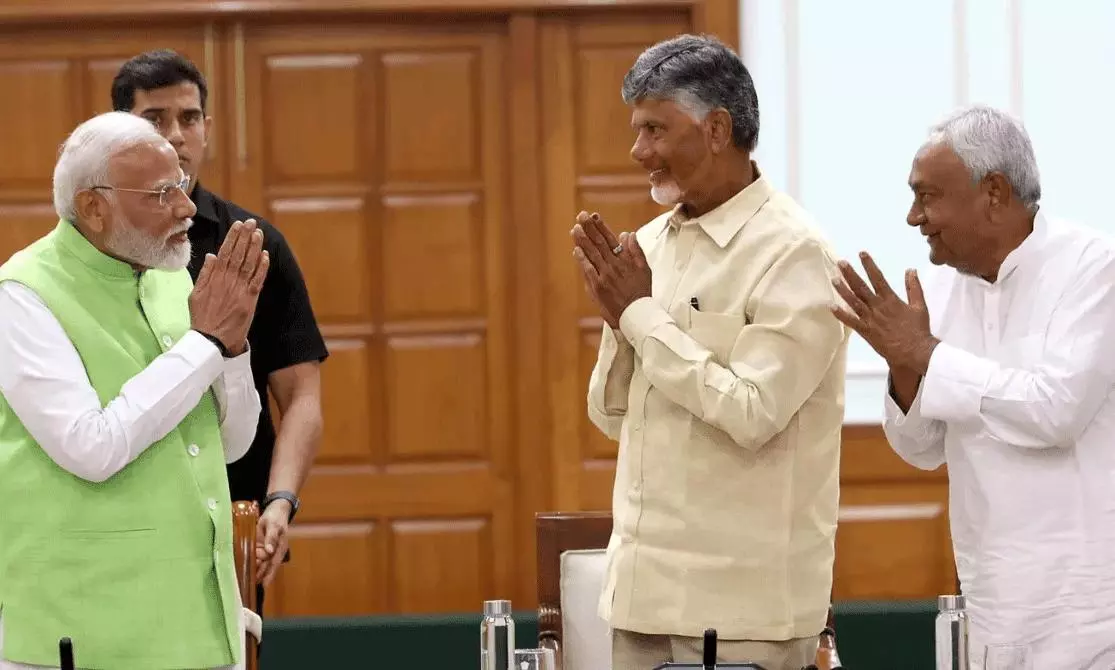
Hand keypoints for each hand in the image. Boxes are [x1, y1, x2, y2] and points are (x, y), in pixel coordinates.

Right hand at [189, 220, 268, 354]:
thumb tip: (212, 255)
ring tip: (258, 233)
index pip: (225, 252)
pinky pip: (257, 281)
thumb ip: (205, 274)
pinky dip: (262, 267)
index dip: (233, 237)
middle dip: (245, 237)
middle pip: (238, 254)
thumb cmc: (202, 318)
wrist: (210, 340)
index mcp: (214, 278)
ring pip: (249, 264)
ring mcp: (239, 290)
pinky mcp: (249, 300)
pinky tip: (265, 255)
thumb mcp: (196, 294)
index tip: (238, 225)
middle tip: (251, 222)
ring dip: (254, 248)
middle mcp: (227, 281)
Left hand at [254, 499, 290, 586]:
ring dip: (254, 572)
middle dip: (259, 576)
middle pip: (266, 567)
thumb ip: (271, 538)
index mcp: (279, 548)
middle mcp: (273, 552)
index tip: (264, 584)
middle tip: (251, 585)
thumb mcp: (273, 525)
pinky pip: (254, 557)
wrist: (275, 510)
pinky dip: (250, 564)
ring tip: (246, 582)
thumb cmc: (276, 517)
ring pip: (259, 564)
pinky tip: (243, 570)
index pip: (274, 564)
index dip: (269, 574)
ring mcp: (266, 551)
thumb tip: (270, 551)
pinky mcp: (259, 548)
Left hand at [571, 211, 651, 327]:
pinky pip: (589, 271)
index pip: (611, 239)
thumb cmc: (642, 293)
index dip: (601, 227)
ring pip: (592, 254)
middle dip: (589, 228)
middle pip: (599, 243)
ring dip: (583, 240)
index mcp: (625, 260)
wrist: (638, 315)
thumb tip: (627, 234)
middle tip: (581, 216)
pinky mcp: (598, 287)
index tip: (594, 216)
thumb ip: (636, 251)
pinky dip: (582, 260)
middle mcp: (615, 265)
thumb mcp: (645, 269)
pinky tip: (576, 250)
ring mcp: (606, 276)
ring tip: (575, 228)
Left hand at [831, 252, 938, 373]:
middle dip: (850, 274)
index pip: (877, 278)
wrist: (914, 351)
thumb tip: (911, 270)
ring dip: (843, 290)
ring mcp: (870, 319)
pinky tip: (831, 307)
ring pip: (854, 302)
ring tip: (834, 279)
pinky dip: (841, 315)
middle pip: (861, 287)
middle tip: (840, 263)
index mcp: (891, 299)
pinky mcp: (866, 332)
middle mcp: (878, 307)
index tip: (861, 254)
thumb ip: (914, 287)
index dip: (869, 265)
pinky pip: (851, 322)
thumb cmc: (918, 329)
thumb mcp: (920, 306)